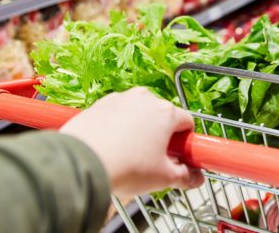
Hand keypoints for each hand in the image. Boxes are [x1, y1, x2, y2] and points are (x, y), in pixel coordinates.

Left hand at [60, 87, 203, 196]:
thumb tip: (196, 178)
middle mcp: (145, 99)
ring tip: (129, 154)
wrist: (82, 163)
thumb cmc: (126, 167)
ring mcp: (121, 99)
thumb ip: (185, 177)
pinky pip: (116, 113)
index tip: (179, 155)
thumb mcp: (163, 178)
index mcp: (166, 112)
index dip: (185, 141)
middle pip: (162, 115)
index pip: (187, 122)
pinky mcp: (99, 104)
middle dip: (161, 134)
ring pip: (138, 112)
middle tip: (153, 158)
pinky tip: (112, 147)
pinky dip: (117, 126)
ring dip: (139, 128)